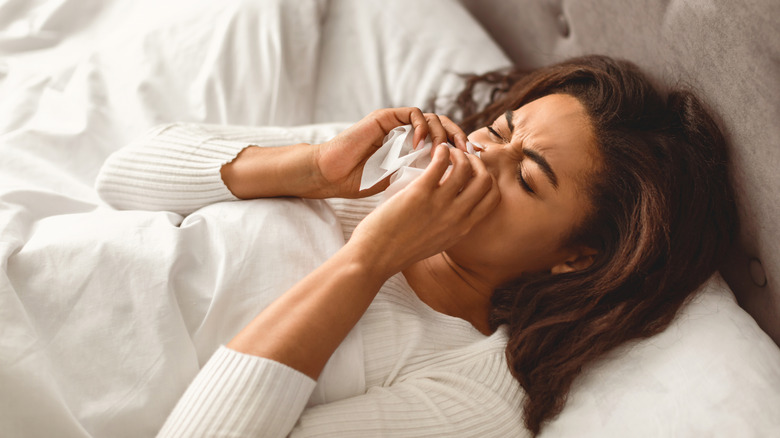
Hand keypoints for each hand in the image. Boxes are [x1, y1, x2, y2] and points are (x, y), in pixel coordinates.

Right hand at [313, 107, 468, 197]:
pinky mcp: (387, 117)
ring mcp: (399, 124)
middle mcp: (410, 134)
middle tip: (467, 155)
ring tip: (445, 152)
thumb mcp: (404, 187)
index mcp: (416, 150)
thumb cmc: (363, 185)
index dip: (463, 153)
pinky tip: (422, 145)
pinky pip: (413, 113)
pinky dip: (422, 126)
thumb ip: (426, 181)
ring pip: (433, 118)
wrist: (334, 177)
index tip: (473, 168)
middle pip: (446, 127)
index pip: (448, 144)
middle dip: (459, 139)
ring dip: (443, 133)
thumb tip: (457, 189)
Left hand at [347, 144, 499, 278]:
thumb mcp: (436, 241)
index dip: (486, 178)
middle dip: (476, 162)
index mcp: (462, 228)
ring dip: (458, 153)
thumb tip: (453, 205)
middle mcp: (456, 217)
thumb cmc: (399, 249)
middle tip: (459, 156)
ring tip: (444, 151)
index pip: (493, 197)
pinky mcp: (420, 194)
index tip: (471, 170)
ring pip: (466, 168)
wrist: (375, 257)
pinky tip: (435, 150)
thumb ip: (450, 225)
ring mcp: (440, 205)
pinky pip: (440, 163)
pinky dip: (441, 152)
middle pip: (485, 180)